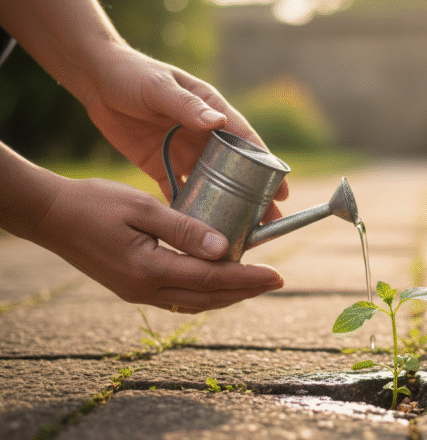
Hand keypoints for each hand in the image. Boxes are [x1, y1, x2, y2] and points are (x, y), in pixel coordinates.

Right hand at [33, 176, 282, 312]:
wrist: (50, 216)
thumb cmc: (94, 203)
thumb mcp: (142, 206)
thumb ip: (184, 228)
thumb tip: (226, 249)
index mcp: (149, 269)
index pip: (212, 278)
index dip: (248, 278)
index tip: (277, 274)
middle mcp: (144, 289)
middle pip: (208, 298)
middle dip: (245, 291)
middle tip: (276, 280)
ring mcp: (137, 293)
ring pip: (194, 302)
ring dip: (227, 295)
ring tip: (254, 282)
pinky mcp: (133, 288)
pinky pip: (178, 297)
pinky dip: (205, 292)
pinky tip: (218, 280)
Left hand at [82, 45, 287, 219]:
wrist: (96, 79)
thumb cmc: (132, 74)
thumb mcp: (160, 88)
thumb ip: (187, 106)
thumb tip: (218, 123)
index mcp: (211, 111)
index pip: (245, 142)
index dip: (266, 167)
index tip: (281, 191)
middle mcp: (203, 135)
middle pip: (235, 171)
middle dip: (253, 197)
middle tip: (268, 225)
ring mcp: (183, 152)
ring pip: (212, 185)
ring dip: (225, 207)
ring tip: (239, 234)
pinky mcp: (161, 165)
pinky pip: (179, 191)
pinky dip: (189, 210)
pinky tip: (198, 231)